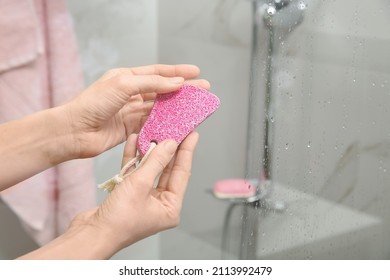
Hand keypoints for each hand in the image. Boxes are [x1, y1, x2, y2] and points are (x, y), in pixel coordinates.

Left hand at [62, 64, 208, 158]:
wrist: (75, 131)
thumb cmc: (92, 104)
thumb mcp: (123, 85)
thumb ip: (152, 83)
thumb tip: (176, 83)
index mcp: (127, 77)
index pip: (157, 72)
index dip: (177, 72)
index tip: (195, 73)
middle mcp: (130, 93)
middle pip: (162, 90)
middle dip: (182, 90)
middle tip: (201, 90)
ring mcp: (131, 111)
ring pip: (159, 108)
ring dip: (176, 108)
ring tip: (194, 108)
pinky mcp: (131, 128)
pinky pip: (152, 124)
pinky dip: (165, 124)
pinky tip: (177, 124)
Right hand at [69, 131, 198, 257]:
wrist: (90, 234)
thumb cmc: (118, 219)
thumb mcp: (140, 184)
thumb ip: (156, 161)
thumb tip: (170, 144)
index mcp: (170, 208)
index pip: (182, 173)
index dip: (187, 152)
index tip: (192, 134)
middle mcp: (159, 204)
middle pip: (168, 171)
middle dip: (169, 150)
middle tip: (175, 130)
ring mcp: (144, 200)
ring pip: (150, 170)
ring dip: (149, 152)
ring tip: (155, 131)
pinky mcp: (129, 195)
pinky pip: (136, 173)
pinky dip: (134, 159)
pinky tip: (134, 142)